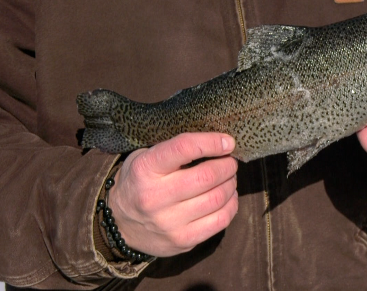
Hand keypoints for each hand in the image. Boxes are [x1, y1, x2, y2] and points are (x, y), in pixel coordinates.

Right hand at [107, 133, 238, 256]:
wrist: (119, 224)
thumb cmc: (140, 182)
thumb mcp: (145, 157)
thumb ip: (176, 149)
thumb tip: (219, 143)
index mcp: (144, 169)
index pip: (184, 148)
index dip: (211, 142)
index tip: (228, 142)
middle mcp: (154, 197)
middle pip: (207, 176)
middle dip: (227, 165)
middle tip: (230, 161)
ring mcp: (168, 222)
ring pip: (217, 198)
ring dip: (231, 184)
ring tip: (229, 178)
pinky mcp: (182, 241)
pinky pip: (220, 221)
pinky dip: (231, 205)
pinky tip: (228, 197)